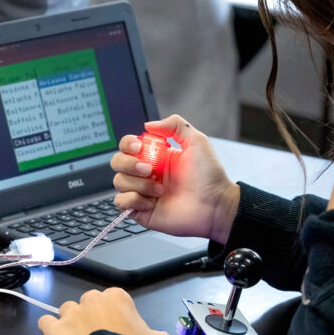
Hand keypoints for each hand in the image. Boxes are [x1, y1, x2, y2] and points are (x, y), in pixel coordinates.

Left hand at [38, 288, 172, 334]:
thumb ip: (156, 334)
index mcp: (117, 297)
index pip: (113, 301)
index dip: (114, 317)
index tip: (118, 333)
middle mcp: (92, 299)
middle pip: (89, 304)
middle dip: (92, 317)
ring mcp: (71, 313)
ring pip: (67, 311)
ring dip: (71, 322)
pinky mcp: (55, 329)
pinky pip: (46, 322)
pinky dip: (50, 329)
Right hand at [111, 115, 239, 241]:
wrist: (215, 205)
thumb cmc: (209, 176)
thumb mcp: (196, 141)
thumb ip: (175, 125)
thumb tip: (148, 124)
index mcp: (156, 156)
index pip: (128, 146)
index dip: (127, 144)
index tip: (137, 147)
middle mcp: (147, 173)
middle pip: (118, 162)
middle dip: (128, 164)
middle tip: (148, 169)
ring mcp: (143, 192)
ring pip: (119, 182)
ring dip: (138, 184)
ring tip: (160, 189)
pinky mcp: (141, 210)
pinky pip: (121, 203)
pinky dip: (132, 200)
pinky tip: (150, 202)